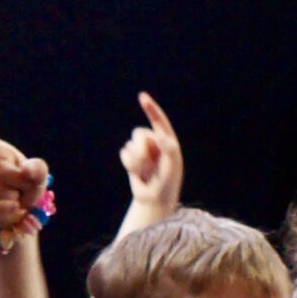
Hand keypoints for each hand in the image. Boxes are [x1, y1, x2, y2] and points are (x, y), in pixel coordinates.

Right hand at [0, 135, 49, 231]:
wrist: (21, 209)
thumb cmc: (28, 187)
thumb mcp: (39, 177)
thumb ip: (38, 170)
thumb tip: (27, 169)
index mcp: (1, 153)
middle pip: (2, 172)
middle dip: (20, 184)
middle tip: (24, 190)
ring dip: (13, 200)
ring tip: (17, 200)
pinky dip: (4, 210)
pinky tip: (13, 210)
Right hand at [116, 92, 183, 211]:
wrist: (155, 200)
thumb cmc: (167, 182)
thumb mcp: (173, 166)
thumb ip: (169, 148)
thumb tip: (159, 135)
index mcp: (167, 140)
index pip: (159, 121)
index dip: (150, 108)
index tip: (142, 97)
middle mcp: (154, 142)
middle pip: (139, 133)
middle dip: (141, 148)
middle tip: (149, 164)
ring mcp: (142, 150)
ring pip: (130, 144)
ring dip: (135, 160)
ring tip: (144, 172)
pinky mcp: (131, 158)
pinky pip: (124, 153)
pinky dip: (129, 164)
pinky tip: (136, 173)